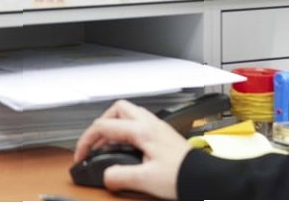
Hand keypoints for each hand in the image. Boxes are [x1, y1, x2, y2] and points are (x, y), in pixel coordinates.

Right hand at [73, 99, 191, 198]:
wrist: (207, 178)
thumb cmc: (184, 175)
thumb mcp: (146, 180)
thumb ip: (120, 176)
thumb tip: (106, 176)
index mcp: (141, 130)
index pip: (104, 126)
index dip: (86, 141)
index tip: (82, 155)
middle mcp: (149, 123)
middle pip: (117, 110)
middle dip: (101, 124)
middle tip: (95, 142)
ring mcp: (157, 127)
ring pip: (129, 114)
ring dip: (115, 125)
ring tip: (109, 145)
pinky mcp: (163, 135)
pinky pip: (139, 124)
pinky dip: (127, 132)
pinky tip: (128, 149)